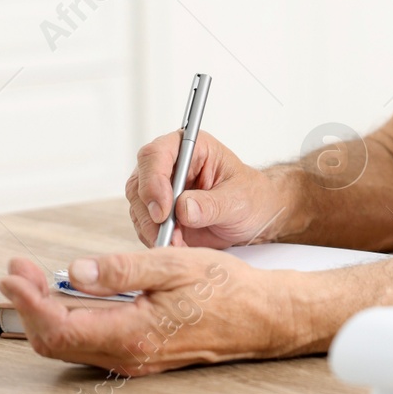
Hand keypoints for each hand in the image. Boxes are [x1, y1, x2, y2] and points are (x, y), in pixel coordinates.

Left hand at [0, 250, 303, 375]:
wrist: (262, 316)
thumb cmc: (227, 289)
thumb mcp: (174, 265)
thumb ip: (122, 270)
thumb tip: (77, 271)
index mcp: (132, 332)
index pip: (59, 324)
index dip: (29, 300)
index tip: (15, 273)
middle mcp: (128, 354)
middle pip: (55, 341)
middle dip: (29, 305)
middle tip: (19, 272)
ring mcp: (133, 358)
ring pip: (70, 344)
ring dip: (47, 312)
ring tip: (37, 279)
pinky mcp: (140, 353)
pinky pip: (91, 343)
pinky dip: (71, 320)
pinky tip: (72, 295)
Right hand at [126, 130, 286, 248]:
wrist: (253, 217)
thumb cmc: (250, 197)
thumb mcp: (239, 199)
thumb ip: (212, 203)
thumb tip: (184, 208)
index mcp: (192, 148)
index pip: (157, 154)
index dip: (153, 180)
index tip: (163, 210)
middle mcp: (170, 165)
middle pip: (139, 182)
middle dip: (149, 213)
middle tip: (168, 234)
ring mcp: (161, 190)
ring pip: (138, 208)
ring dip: (154, 230)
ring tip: (180, 243)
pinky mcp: (158, 213)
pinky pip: (145, 227)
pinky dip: (157, 239)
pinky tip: (177, 245)